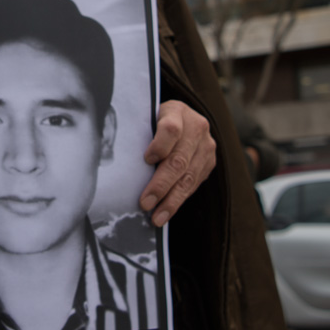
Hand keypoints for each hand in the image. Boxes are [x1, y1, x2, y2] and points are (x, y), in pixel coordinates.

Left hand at [140, 100, 216, 225]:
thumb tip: (120, 162)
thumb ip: (139, 133)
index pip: (171, 129)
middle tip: (145, 203)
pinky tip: (166, 212)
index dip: (159, 146)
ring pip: (188, 177)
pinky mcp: (209, 162)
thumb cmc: (154, 121)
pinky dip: (178, 200)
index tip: (146, 160)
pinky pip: (194, 184)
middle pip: (178, 159)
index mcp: (177, 111)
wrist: (182, 118)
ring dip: (171, 200)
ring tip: (157, 217)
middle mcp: (196, 127)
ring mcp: (206, 146)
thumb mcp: (147, 118)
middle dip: (161, 185)